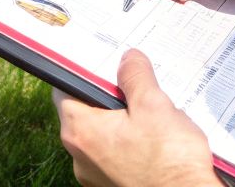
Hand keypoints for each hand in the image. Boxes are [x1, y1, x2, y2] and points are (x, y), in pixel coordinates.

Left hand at [52, 50, 218, 186]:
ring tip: (152, 113)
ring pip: (103, 135)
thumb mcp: (154, 105)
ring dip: (123, 121)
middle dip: (109, 96)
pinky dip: (131, 144)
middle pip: (85, 112)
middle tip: (136, 85)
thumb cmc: (169, 161)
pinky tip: (156, 138)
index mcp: (81, 131)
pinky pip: (116, 155)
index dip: (83, 73)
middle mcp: (81, 157)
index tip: (103, 64)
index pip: (65, 90)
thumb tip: (127, 59)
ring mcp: (96, 175)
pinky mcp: (113, 185)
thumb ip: (135, 76)